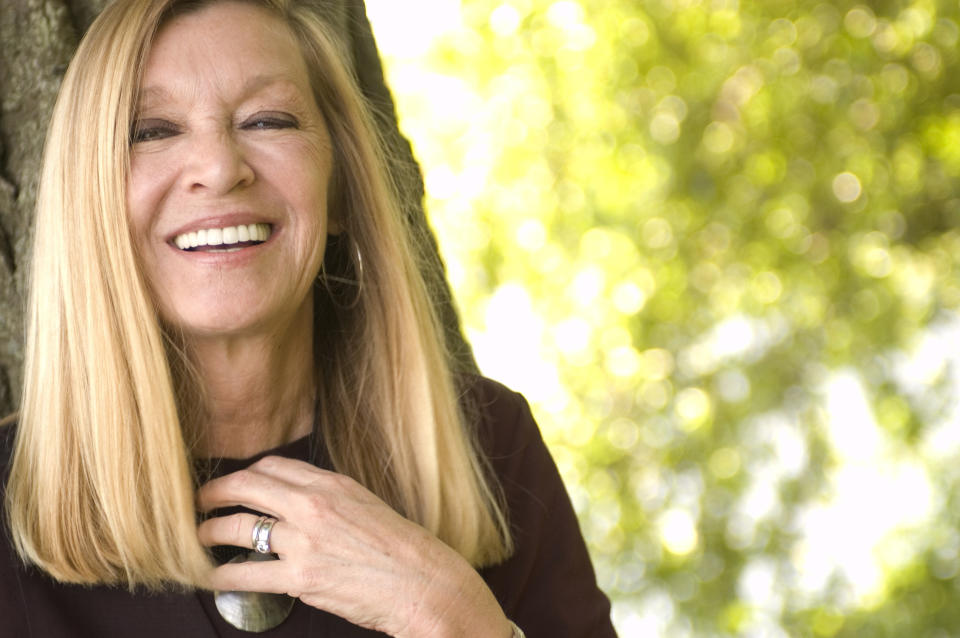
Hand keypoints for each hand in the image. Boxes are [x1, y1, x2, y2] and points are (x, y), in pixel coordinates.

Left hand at [196, 455, 511, 637]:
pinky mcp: (300, 578)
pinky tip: (211, 577)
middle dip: (214, 493)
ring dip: (211, 532)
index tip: (233, 485)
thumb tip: (299, 501)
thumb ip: (330, 498)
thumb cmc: (402, 548)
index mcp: (332, 483)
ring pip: (238, 527)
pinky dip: (220, 575)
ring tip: (200, 537)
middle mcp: (314, 505)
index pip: (272, 467)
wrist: (423, 582)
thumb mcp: (367, 504)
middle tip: (199, 502)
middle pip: (246, 486)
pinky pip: (245, 573)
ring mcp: (305, 540)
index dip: (244, 475)